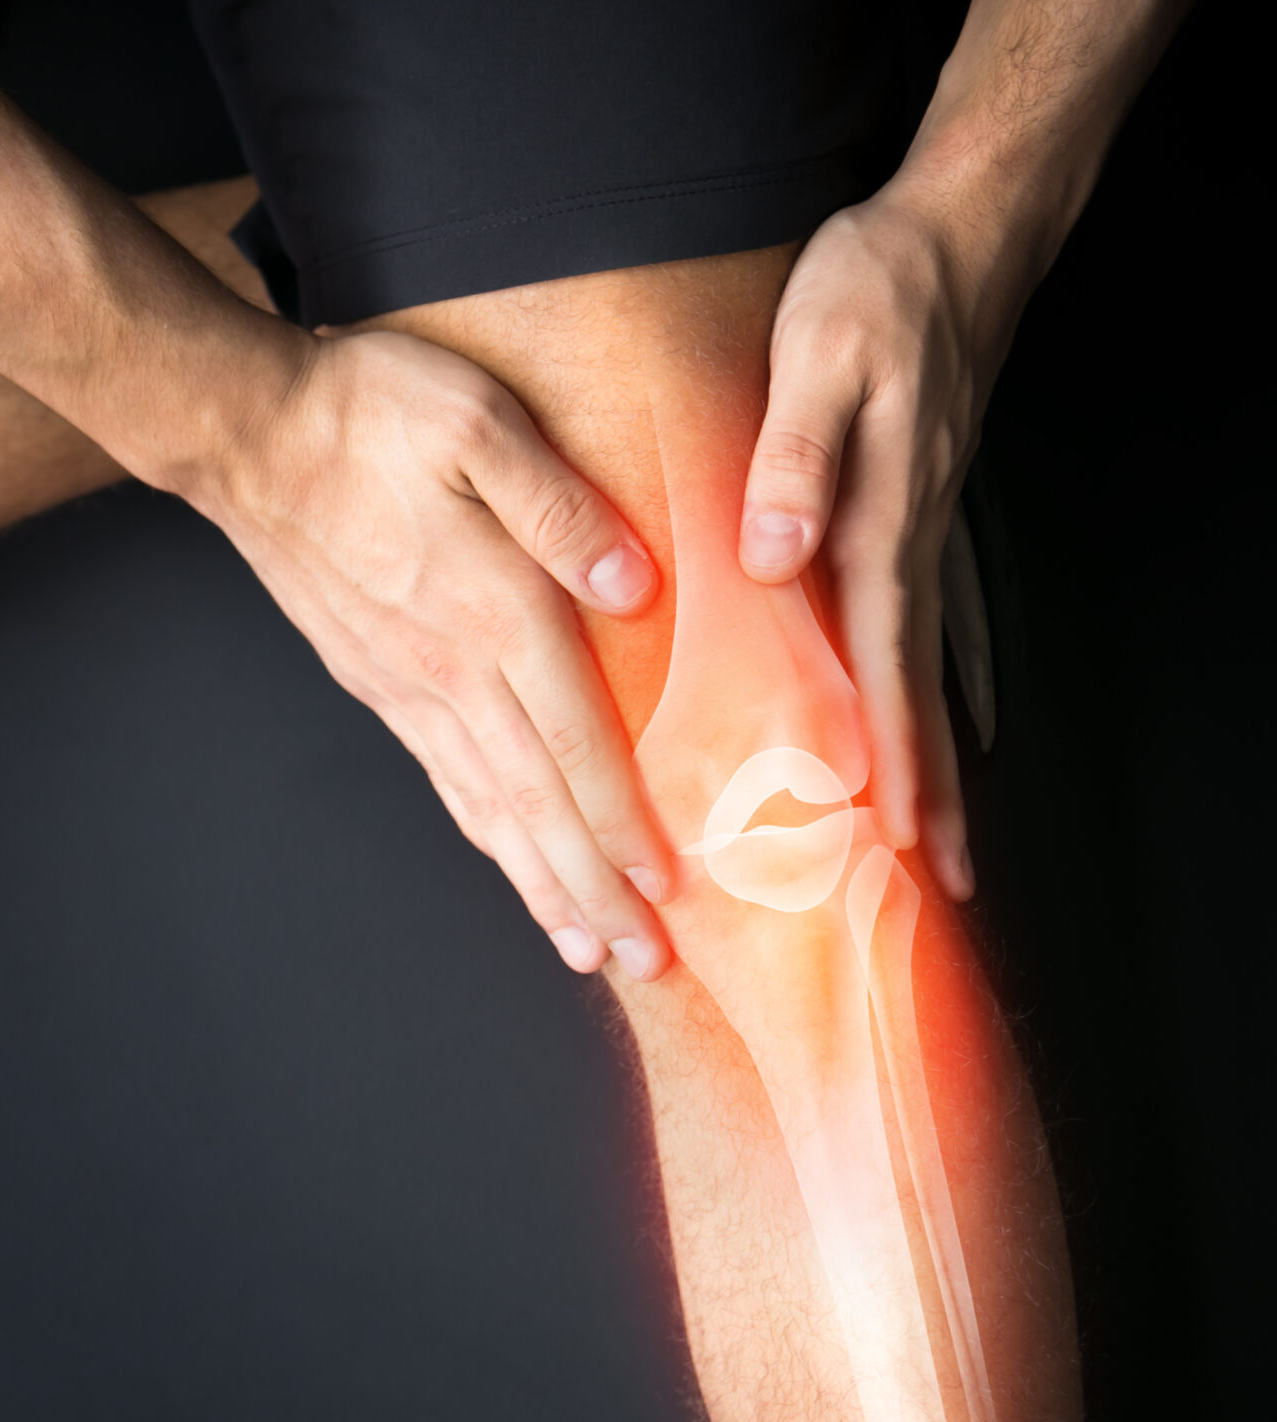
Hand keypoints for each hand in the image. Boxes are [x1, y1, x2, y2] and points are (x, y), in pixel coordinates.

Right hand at [203, 329, 677, 979]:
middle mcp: (449, 668)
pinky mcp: (379, 684)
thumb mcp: (476, 418)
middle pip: (534, 801)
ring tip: (588, 950)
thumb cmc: (367, 410)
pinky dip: (488, 837)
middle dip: (592, 889)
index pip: (573, 735)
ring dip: (541, 886)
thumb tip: (631, 584)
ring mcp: (408, 686)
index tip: (669, 885)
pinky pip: (445, 779)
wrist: (247, 435)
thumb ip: (557, 502)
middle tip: (645, 963)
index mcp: (489, 606)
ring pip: (487, 807)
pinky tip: (515, 868)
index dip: (621, 818)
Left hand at [734, 186, 1024, 901]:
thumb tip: (773, 557)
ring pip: (928, 666)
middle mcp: (910, 540)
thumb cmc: (875, 291)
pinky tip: (928, 727)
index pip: (884, 663)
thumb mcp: (818, 359)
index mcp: (879, 518)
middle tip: (946, 883)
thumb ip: (794, 459)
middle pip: (921, 689)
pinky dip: (929, 688)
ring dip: (935, 755)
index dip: (888, 754)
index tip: (896, 834)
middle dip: (932, 790)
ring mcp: (922, 530)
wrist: (953, 233)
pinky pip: (923, 625)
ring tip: (939, 840)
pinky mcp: (916, 512)